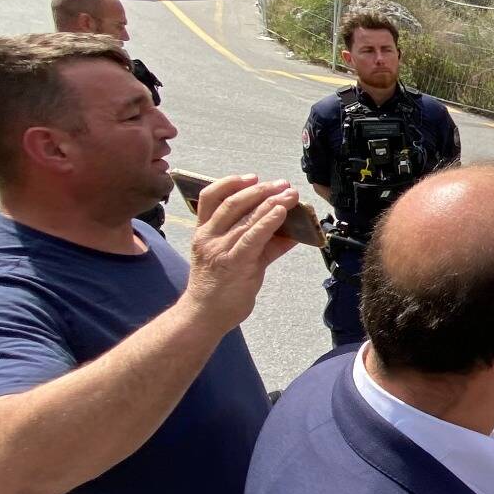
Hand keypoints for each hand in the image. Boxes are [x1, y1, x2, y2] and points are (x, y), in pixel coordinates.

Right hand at [183, 176, 299, 332]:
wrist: (204, 316)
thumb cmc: (218, 287)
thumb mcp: (231, 258)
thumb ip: (258, 243)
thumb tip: (288, 231)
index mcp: (204, 232)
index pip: (210, 197)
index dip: (230, 182)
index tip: (251, 177)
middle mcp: (209, 237)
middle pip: (233, 203)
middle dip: (260, 190)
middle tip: (282, 184)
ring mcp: (220, 249)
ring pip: (246, 218)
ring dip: (271, 202)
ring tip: (289, 194)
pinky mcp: (235, 263)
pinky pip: (253, 238)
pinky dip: (268, 222)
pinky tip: (281, 212)